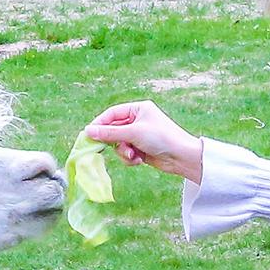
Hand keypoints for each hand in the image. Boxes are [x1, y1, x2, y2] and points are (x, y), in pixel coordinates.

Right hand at [83, 100, 205, 182]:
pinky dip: (130, 157)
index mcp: (138, 109)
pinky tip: (139, 160)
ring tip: (132, 155)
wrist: (182, 157)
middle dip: (114, 141)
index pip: (112, 113)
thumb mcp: (133, 133)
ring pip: (119, 144)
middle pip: (114, 129)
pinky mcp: (141, 149)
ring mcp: (140, 135)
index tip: (89, 134)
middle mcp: (138, 120)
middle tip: (101, 148)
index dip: (100, 123)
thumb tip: (87, 131)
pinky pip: (127, 153)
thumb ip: (109, 133)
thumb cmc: (161, 138)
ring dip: (123, 152)